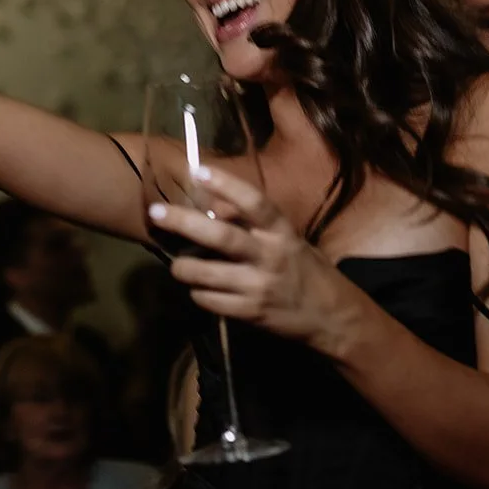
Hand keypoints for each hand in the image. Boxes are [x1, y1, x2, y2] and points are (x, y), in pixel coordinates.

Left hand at [148, 165, 350, 350]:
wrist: (333, 317)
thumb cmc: (307, 271)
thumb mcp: (288, 240)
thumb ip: (255, 224)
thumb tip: (214, 206)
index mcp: (283, 232)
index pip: (254, 202)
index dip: (226, 184)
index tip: (198, 171)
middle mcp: (271, 255)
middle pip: (222, 236)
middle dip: (184, 223)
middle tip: (156, 212)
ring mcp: (260, 286)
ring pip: (209, 274)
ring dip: (184, 267)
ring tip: (175, 264)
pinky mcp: (251, 313)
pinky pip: (212, 301)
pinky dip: (199, 294)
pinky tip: (198, 289)